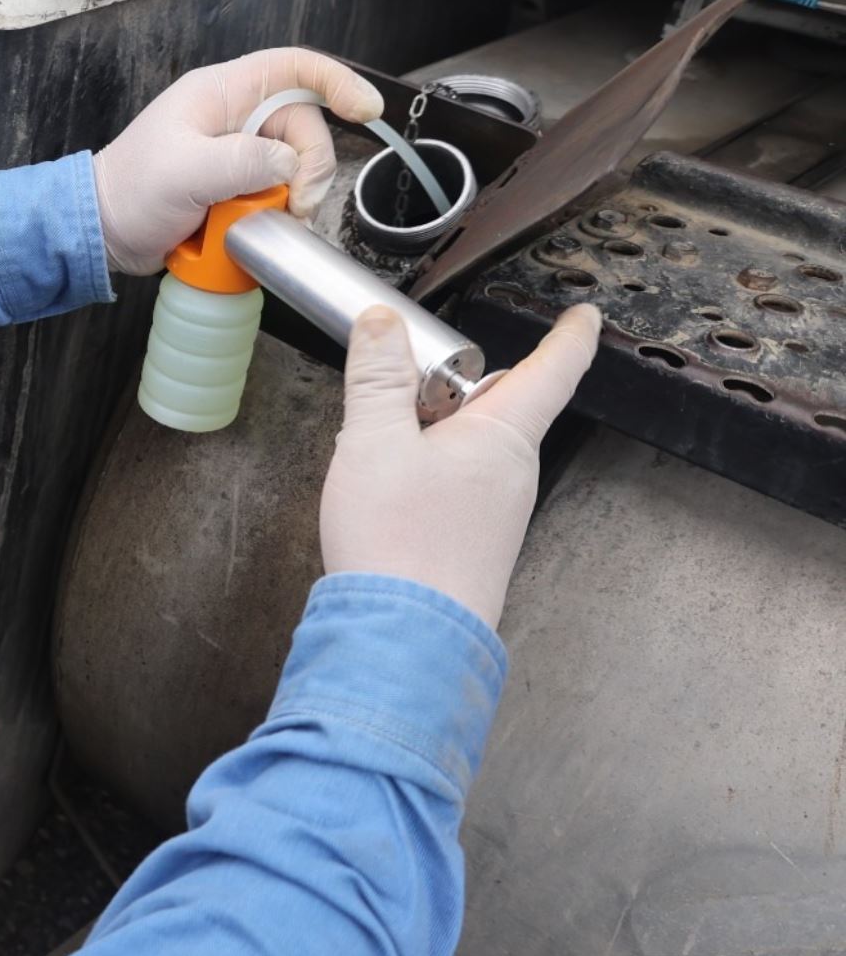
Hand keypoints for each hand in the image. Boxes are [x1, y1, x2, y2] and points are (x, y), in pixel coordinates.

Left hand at [92, 47, 382, 274]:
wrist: (102, 232)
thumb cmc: (128, 192)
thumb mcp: (185, 173)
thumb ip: (242, 162)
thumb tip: (288, 165)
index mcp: (221, 94)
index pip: (294, 68)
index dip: (336, 82)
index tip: (365, 110)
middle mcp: (234, 118)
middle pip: (304, 129)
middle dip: (309, 169)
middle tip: (294, 206)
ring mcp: (236, 153)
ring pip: (295, 167)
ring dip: (292, 198)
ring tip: (266, 221)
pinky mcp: (236, 186)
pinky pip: (276, 194)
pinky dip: (276, 214)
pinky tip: (258, 229)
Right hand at [319, 304, 601, 629]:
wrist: (402, 640)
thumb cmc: (397, 545)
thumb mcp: (372, 442)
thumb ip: (377, 378)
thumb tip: (383, 322)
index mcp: (502, 437)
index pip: (552, 371)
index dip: (570, 335)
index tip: (583, 314)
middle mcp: (511, 474)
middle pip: (500, 407)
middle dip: (464, 385)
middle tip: (419, 374)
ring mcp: (496, 513)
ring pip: (474, 449)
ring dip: (436, 432)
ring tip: (382, 441)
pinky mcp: (472, 545)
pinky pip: (459, 487)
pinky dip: (429, 471)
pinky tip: (389, 490)